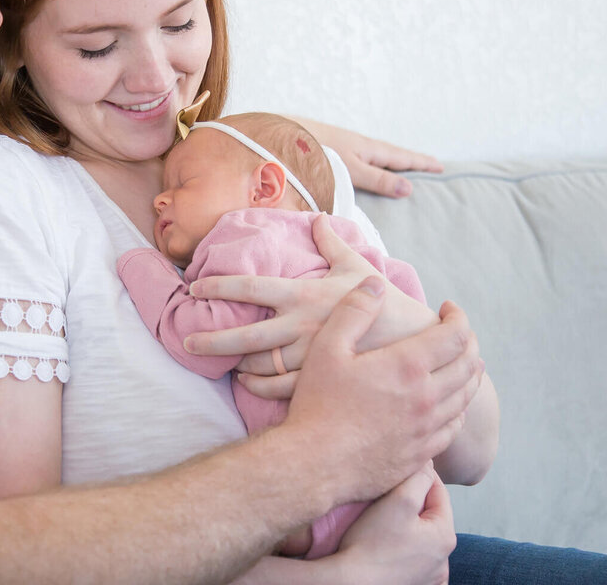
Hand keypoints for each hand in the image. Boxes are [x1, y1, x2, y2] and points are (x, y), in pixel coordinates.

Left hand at [186, 215, 431, 399]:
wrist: (420, 345)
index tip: (195, 287)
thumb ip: (333, 242)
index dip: (219, 286)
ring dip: (235, 366)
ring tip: (218, 364)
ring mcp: (309, 357)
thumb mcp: (359, 267)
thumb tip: (319, 217)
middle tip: (186, 341)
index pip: (251, 287)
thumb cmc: (387, 302)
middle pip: (245, 335)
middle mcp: (301, 326)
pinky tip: (247, 385)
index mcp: (305, 294)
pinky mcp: (321, 381)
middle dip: (210, 339)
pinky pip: (280, 389)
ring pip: (259, 365)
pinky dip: (259, 389)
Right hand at [283, 278, 482, 503]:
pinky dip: (459, 407)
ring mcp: (428, 429)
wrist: (314, 463)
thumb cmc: (317, 404)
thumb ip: (354, 311)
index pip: (456, 334)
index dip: (458, 316)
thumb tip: (375, 284)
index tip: (447, 308)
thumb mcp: (327, 348)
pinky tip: (448, 403)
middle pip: (469, 364)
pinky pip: (454, 426)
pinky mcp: (422, 454)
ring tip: (460, 363)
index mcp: (408, 367)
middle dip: (469, 342)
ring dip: (469, 374)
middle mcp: (428, 398)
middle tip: (458, 333)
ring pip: (466, 397)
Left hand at [292, 119, 442, 197]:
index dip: (420, 163)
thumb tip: (409, 188)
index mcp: (367, 149)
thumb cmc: (315, 153)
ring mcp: (343, 144)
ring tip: (403, 166)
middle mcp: (358, 144)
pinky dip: (372, 160)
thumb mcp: (351, 170)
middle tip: (431, 165)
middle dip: (410, 160)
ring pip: (374, 153)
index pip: (401, 158)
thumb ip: (377, 180)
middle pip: (390, 153)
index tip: (441, 167)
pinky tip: (364, 165)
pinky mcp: (329, 148)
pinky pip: (360, 155)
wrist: (279, 134)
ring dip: (391, 160)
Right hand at [331, 463, 455, 584]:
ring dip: (409, 527)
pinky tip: (391, 548)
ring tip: (385, 520)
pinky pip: (415, 561)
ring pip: (421, 539)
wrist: (351, 582)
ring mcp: (430, 576)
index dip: (419, 474)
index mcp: (445, 535)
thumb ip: (418, 477)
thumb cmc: (371, 542)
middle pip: (430, 516)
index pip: (438, 491)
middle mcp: (444, 560)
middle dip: (413, 502)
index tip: (399, 468)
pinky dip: (406, 551)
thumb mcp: (398, 500)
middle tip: (387, 494)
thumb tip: (428, 463)